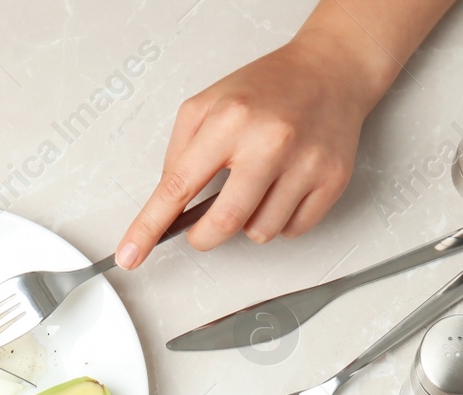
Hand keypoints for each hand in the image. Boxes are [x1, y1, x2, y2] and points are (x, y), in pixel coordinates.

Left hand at [116, 30, 386, 268]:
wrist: (330, 71)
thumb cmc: (267, 87)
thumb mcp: (208, 103)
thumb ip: (180, 151)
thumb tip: (168, 204)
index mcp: (229, 120)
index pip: (178, 187)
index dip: (149, 227)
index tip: (131, 255)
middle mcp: (269, 142)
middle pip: (224, 223)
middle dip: (204, 236)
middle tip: (203, 226)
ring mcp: (304, 163)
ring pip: (261, 233)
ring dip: (249, 223)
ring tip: (257, 187)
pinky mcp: (332, 180)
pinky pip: (293, 230)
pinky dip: (281, 220)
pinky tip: (283, 189)